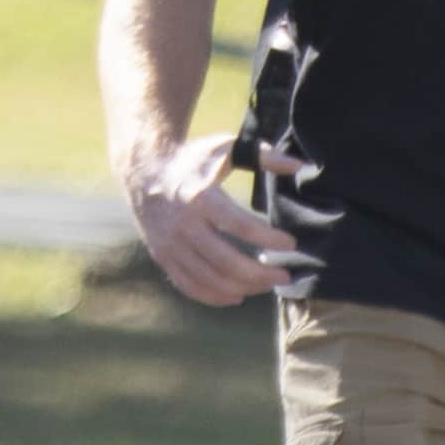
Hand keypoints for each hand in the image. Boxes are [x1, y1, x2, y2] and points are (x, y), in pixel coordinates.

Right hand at [125, 135, 306, 308]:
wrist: (145, 171)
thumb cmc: (195, 159)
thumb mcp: (227, 148)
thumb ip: (264, 156)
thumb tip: (299, 166)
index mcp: (200, 195)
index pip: (239, 225)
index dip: (267, 238)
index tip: (291, 244)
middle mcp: (183, 223)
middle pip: (226, 260)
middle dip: (260, 273)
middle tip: (285, 275)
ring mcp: (170, 243)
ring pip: (210, 278)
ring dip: (244, 287)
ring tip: (268, 283)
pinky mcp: (163, 256)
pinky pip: (190, 286)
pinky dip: (215, 296)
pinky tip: (238, 295)